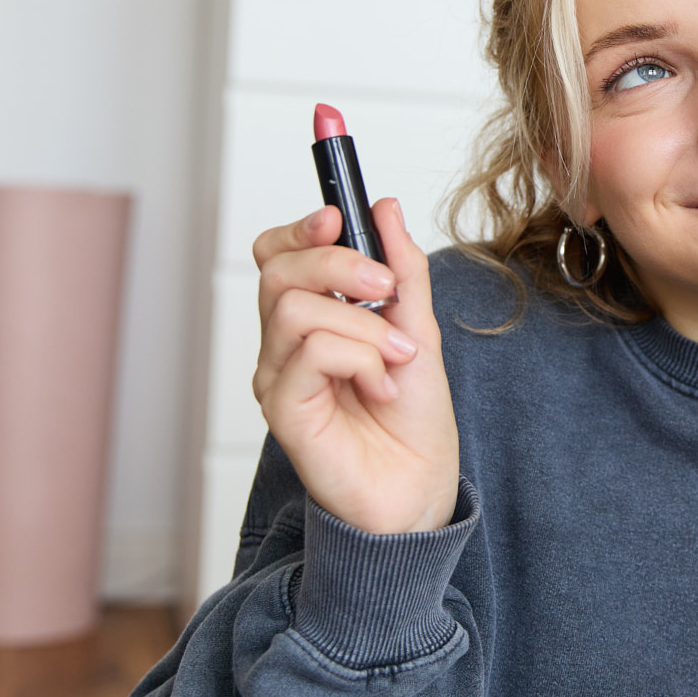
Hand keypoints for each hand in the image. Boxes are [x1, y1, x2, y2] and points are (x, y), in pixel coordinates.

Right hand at [251, 200, 458, 533]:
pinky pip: (310, 352)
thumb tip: (383, 207)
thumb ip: (402, 270)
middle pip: (277, 269)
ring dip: (361, 324)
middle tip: (385, 290)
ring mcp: (278, 376)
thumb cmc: (413, 420)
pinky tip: (381, 387)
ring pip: (295, 307)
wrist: (421, 489)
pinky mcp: (282, 409)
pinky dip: (359, 358)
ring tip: (396, 356)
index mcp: (312, 318)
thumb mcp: (418, 328)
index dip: (301, 227)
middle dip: (338, 263)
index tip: (339, 216)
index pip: (277, 253)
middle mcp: (284, 345)